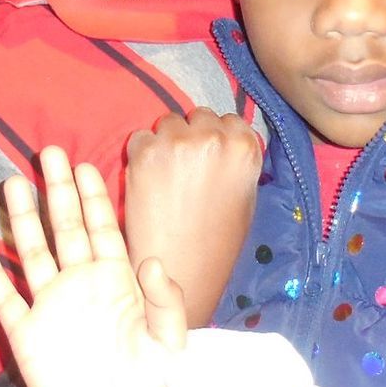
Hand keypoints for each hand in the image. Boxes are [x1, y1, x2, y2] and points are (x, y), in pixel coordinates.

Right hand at [0, 147, 186, 386]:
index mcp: (117, 282)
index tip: (85, 165)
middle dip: (57, 191)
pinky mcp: (27, 334)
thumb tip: (150, 261)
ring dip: (22, 220)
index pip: (103, 229)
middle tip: (49, 153)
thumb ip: (166, 302)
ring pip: (33, 253)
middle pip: (66, 229)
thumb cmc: (149, 385)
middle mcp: (82, 285)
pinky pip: (6, 299)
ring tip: (11, 184)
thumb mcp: (171, 343)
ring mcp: (52, 307)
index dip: (94, 198)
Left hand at [123, 109, 262, 326]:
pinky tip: (147, 183)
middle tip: (184, 169)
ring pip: (168, 122)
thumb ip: (237, 161)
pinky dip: (141, 155)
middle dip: (191, 136)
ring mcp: (178, 142)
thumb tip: (225, 138)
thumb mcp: (244, 197)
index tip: (208, 158)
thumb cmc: (216, 242)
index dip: (216, 138)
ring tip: (165, 178)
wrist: (181, 270)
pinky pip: (140, 137)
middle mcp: (214, 137)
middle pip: (199, 116)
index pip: (229, 120)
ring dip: (165, 142)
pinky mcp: (146, 151)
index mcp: (245, 147)